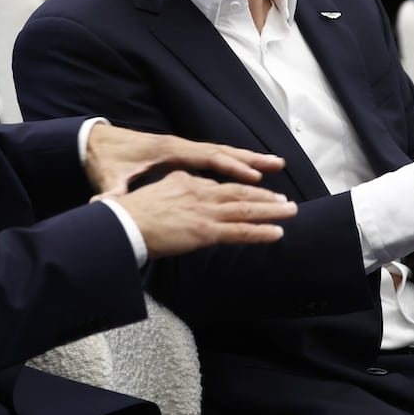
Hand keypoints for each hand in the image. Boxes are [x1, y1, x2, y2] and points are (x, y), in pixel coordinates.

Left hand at [84, 123, 285, 196]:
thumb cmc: (104, 161)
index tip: (251, 175)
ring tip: (275, 164)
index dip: (229, 166)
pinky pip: (214, 158)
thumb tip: (102, 203)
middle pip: (222, 151)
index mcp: (167, 152)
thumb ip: (112, 191)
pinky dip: (234, 162)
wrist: (94, 142)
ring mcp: (181, 148)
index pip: (206, 157)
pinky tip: (250, 171)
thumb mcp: (108, 178)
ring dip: (248, 158)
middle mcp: (179, 146)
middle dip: (250, 158)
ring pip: (222, 152)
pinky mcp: (180, 154)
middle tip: (277, 165)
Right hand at [114, 171, 296, 257]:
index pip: (219, 186)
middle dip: (265, 197)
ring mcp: (205, 211)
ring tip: (291, 211)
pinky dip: (261, 232)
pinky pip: (240, 231)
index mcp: (186, 181)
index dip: (241, 190)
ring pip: (246, 210)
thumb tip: (174, 200)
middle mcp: (200, 192)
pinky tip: (277, 232)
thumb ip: (171, 194)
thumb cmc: (129, 213)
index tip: (255, 192)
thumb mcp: (154, 194)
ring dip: (272, 210)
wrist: (122, 223)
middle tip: (285, 200)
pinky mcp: (205, 230)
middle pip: (239, 193)